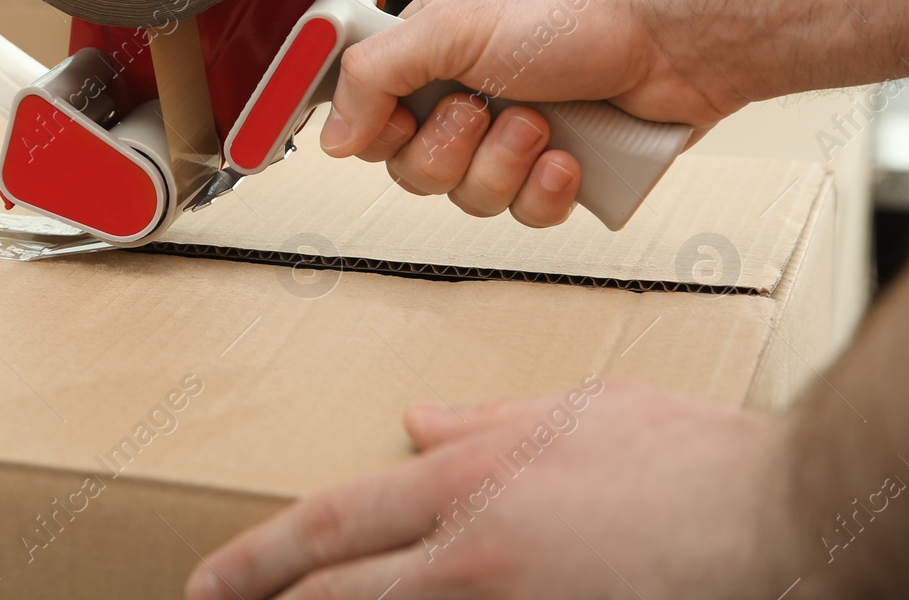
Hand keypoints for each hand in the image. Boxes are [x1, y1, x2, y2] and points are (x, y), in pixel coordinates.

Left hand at [185, 377, 800, 599]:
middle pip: (339, 594)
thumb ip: (481, 421)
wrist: (779, 517)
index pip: (330, 524)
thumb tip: (419, 420)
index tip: (212, 580)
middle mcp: (470, 555)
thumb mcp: (572, 409)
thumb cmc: (687, 457)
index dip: (259, 558)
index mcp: (466, 483)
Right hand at [320, 0, 739, 226]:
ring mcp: (516, 134)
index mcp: (434, 50)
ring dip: (503, 167)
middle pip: (413, 167)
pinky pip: (526, 214)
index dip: (375, 130)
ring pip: (469, 197)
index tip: (393, 124)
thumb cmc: (580, 9)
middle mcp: (470, 91)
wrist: (680, 38)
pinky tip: (571, 156)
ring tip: (542, 125)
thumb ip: (375, 73)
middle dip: (450, 150)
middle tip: (483, 111)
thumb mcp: (453, 25)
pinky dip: (547, 190)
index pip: (369, 112)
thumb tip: (332, 134)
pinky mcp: (562, 170)